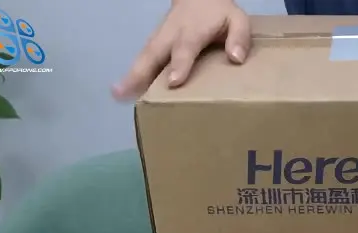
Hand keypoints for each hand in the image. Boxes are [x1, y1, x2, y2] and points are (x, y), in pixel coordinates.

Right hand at [112, 0, 249, 99]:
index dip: (179, 64)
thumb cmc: (220, 13)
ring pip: (144, 56)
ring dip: (131, 74)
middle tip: (125, 91)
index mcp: (193, 30)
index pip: (185, 48)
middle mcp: (171, 34)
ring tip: (118, 94)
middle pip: (154, 52)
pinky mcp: (155, 42)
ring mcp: (160, 37)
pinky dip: (133, 73)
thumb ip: (239, 37)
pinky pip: (143, 58)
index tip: (173, 82)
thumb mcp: (237, 20)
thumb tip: (236, 58)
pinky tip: (123, 90)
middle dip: (140, 72)